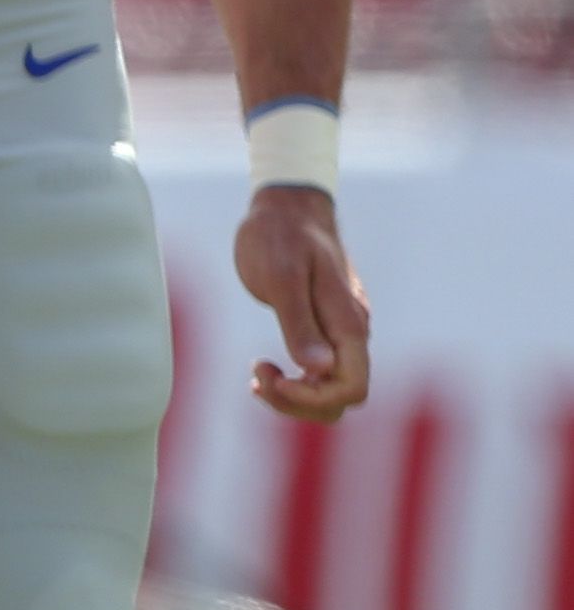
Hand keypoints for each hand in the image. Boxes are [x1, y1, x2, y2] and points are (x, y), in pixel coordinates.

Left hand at [234, 185, 370, 421]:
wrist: (286, 208)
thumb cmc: (280, 236)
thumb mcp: (282, 276)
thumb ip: (299, 322)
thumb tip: (317, 369)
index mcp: (348, 322)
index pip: (351, 387)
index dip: (312, 396)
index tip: (271, 375)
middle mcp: (352, 332)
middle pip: (344, 396)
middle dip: (300, 401)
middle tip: (257, 375)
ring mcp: (340, 331)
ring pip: (332, 389)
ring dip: (296, 395)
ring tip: (257, 375)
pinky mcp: (324, 328)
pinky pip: (321, 372)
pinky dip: (295, 382)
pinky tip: (264, 370)